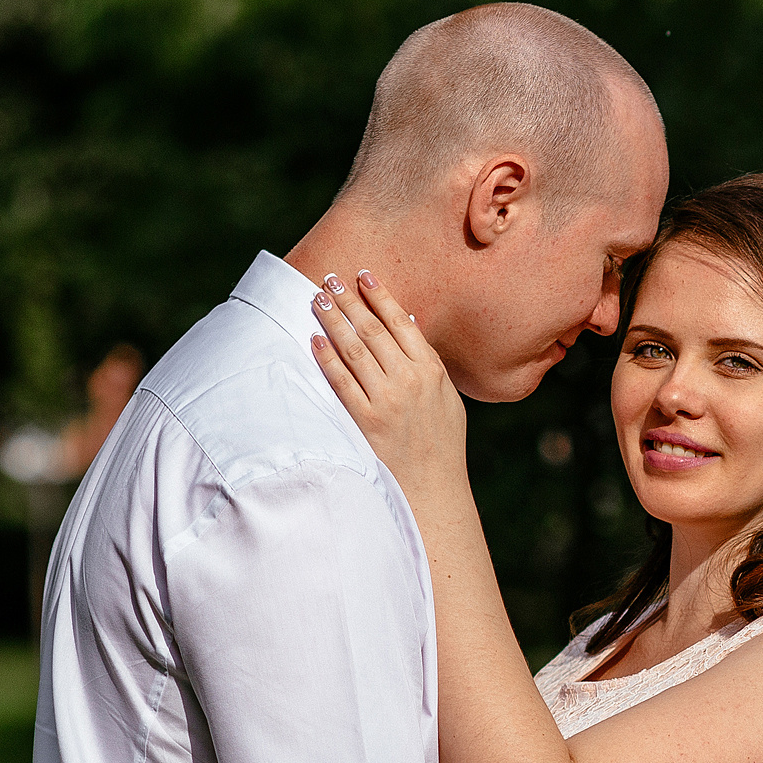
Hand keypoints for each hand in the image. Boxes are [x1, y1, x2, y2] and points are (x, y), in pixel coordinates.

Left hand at [309, 270, 466, 501]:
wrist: (434, 487)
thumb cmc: (441, 441)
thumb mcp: (447, 397)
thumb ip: (428, 361)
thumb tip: (410, 323)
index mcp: (432, 371)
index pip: (401, 323)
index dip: (380, 296)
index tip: (363, 275)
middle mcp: (409, 382)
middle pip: (372, 331)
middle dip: (349, 301)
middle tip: (330, 279)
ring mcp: (386, 402)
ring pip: (354, 350)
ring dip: (334, 321)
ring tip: (318, 299)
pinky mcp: (365, 422)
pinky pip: (341, 383)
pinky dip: (327, 358)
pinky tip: (315, 340)